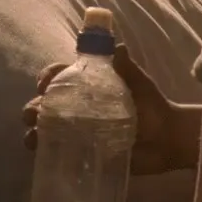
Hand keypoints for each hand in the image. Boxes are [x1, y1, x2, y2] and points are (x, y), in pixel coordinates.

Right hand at [22, 44, 197, 174]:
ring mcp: (77, 131)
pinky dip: (45, 153)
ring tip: (35, 136)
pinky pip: (59, 153)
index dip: (46, 77)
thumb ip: (127, 67)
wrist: (168, 139)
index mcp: (86, 86)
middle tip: (35, 113)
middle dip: (34, 106)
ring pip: (45, 129)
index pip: (57, 76)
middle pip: (44, 104)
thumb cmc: (152, 105)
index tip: (44, 84)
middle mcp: (76, 107)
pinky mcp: (83, 153)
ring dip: (34, 131)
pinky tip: (42, 153)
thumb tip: (119, 47)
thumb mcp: (140, 83)